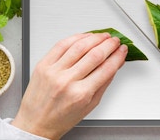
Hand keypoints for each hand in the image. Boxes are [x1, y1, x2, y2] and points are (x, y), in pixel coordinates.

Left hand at [12, 33, 127, 139]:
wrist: (36, 123)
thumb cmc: (61, 118)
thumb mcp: (90, 104)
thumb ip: (104, 82)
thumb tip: (115, 64)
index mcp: (81, 94)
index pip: (106, 68)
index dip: (118, 56)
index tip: (122, 50)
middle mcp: (67, 81)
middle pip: (95, 55)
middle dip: (109, 45)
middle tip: (115, 41)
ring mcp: (54, 71)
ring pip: (79, 46)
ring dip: (95, 38)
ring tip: (103, 36)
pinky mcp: (43, 64)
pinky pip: (61, 44)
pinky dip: (76, 37)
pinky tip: (85, 36)